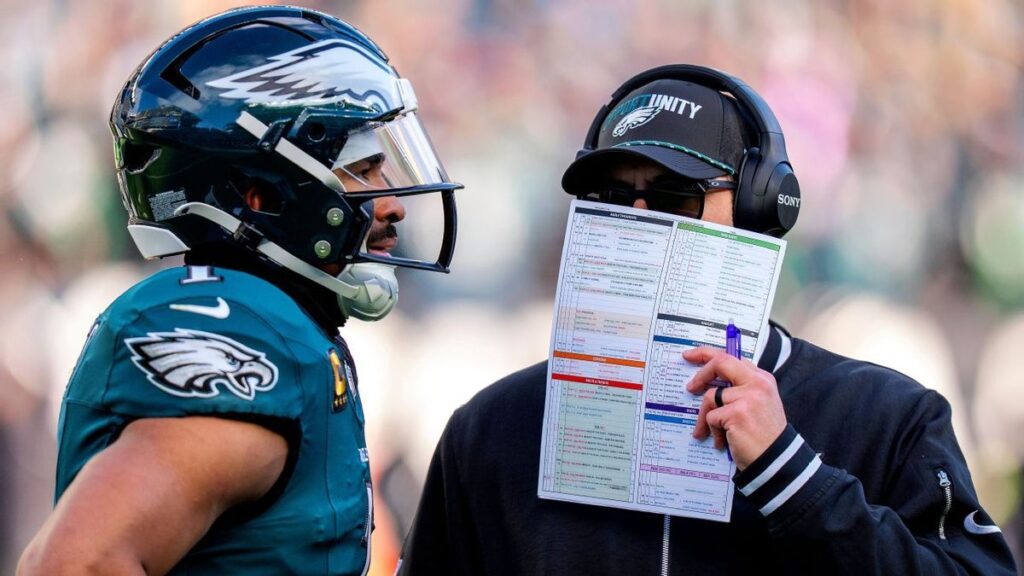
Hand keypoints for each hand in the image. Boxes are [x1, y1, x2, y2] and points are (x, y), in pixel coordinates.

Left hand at [684, 347, 786, 470]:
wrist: (776, 460)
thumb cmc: (763, 435)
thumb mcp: (758, 404)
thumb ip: (740, 389)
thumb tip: (709, 383)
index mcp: (762, 378)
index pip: (731, 357)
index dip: (707, 354)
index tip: (691, 355)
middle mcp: (757, 383)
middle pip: (720, 363)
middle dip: (700, 374)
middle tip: (690, 387)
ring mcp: (748, 397)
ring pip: (711, 397)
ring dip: (706, 417)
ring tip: (710, 432)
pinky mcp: (737, 413)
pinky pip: (711, 417)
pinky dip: (712, 431)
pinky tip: (722, 442)